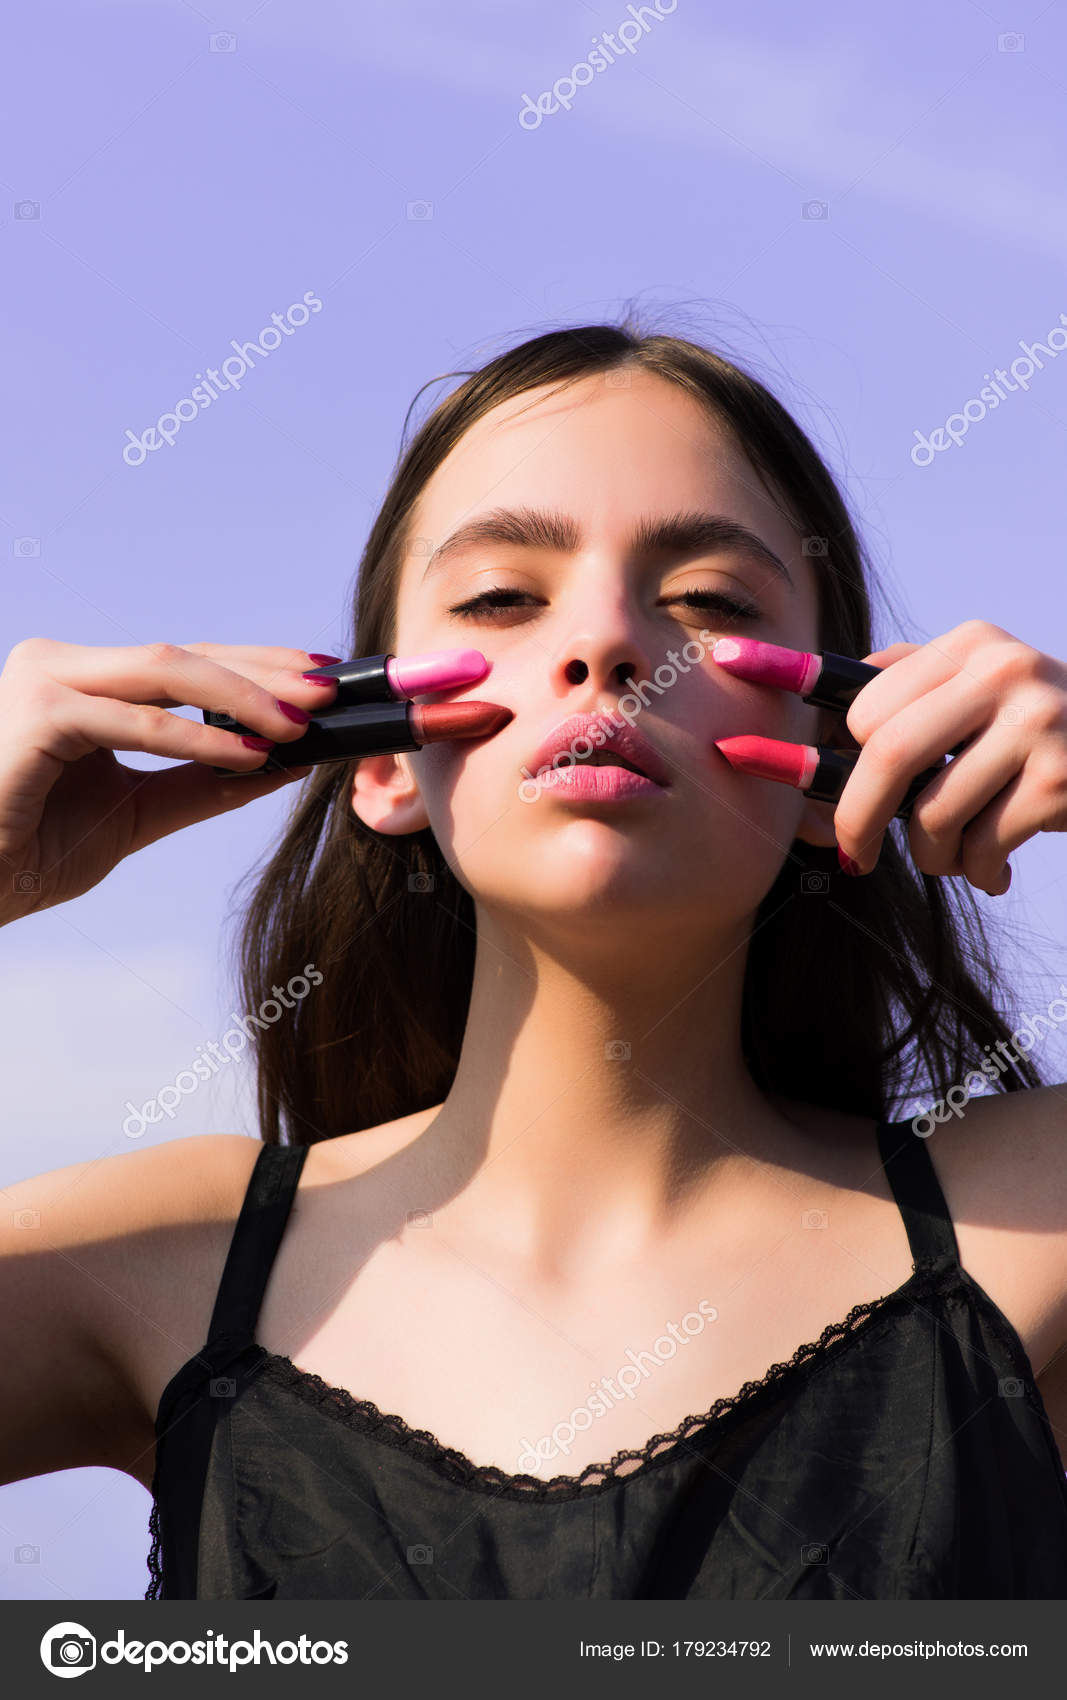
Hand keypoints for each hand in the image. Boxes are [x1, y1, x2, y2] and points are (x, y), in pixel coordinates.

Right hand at [0, 639, 338, 925]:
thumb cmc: (27, 850)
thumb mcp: (135, 814)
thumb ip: (199, 785)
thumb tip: (282, 762)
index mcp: (80, 683)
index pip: (182, 662)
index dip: (255, 665)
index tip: (320, 677)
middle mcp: (60, 667)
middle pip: (183, 656)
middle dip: (265, 673)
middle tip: (330, 691)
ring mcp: (45, 681)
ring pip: (165, 671)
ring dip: (244, 697)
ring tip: (302, 724)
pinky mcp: (38, 713)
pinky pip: (138, 721)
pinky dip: (199, 738)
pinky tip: (250, 753)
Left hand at [835, 619, 1066, 891]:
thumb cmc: (1033, 729)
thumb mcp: (979, 684)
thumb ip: (906, 684)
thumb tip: (817, 721)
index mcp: (969, 644)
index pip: (868, 709)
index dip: (847, 765)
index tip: (845, 798)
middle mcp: (1003, 672)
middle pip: (889, 754)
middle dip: (858, 819)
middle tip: (856, 855)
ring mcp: (1038, 724)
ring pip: (934, 814)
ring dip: (932, 856)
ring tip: (953, 858)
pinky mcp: (1060, 780)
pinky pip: (982, 847)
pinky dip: (977, 872)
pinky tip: (993, 870)